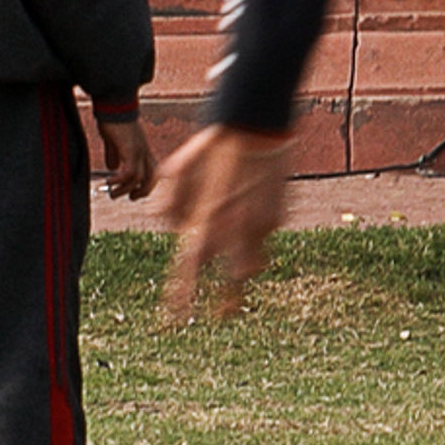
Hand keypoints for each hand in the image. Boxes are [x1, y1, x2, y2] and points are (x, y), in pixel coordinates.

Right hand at [95, 112, 155, 200]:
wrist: (115, 104)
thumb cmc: (114, 119)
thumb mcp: (114, 140)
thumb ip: (114, 153)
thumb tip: (111, 166)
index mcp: (142, 150)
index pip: (153, 171)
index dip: (147, 184)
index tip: (133, 193)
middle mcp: (144, 151)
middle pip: (153, 177)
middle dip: (143, 191)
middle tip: (130, 198)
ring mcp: (138, 150)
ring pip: (140, 178)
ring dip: (125, 189)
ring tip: (112, 193)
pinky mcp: (129, 149)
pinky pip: (129, 171)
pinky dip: (120, 180)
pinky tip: (109, 181)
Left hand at [155, 124, 294, 324]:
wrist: (256, 123)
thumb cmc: (213, 145)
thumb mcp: (174, 170)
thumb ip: (165, 203)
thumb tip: (168, 225)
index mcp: (206, 217)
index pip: (190, 266)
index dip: (183, 296)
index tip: (176, 320)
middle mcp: (236, 225)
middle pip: (233, 277)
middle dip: (226, 298)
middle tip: (222, 315)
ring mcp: (262, 221)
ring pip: (253, 262)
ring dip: (244, 267)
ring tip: (239, 266)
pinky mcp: (278, 214)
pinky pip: (264, 235)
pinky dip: (254, 234)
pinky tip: (248, 211)